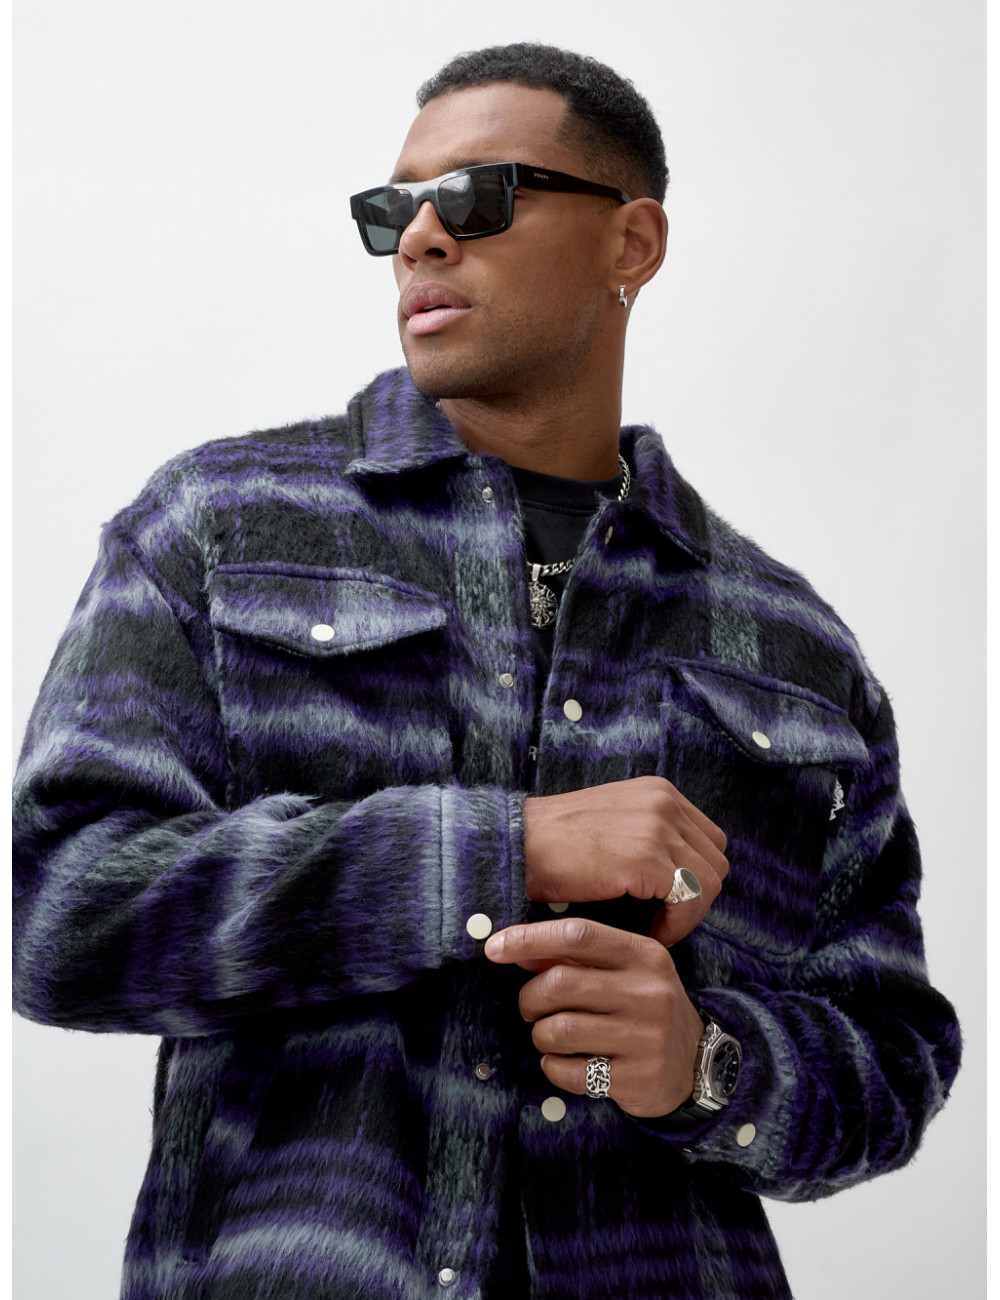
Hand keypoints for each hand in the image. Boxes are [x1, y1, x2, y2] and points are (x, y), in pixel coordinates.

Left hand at [484, 916, 704, 1117]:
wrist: (695, 1064)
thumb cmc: (643, 1009)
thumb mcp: (623, 972)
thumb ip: (576, 959)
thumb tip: (518, 949)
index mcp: (643, 955)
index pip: (578, 935)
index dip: (529, 938)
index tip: (494, 948)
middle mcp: (648, 991)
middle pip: (560, 983)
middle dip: (530, 998)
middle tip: (531, 1008)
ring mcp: (646, 1036)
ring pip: (559, 1029)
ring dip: (540, 1035)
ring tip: (550, 1037)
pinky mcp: (637, 1077)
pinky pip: (569, 1071)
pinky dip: (553, 1067)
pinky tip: (564, 1063)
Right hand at [523, 776, 727, 946]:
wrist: (516, 845)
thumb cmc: (553, 843)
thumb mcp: (612, 822)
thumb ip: (648, 834)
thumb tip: (679, 872)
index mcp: (658, 791)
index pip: (708, 839)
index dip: (694, 876)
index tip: (665, 901)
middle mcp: (665, 801)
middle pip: (716, 861)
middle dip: (696, 896)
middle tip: (661, 918)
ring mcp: (659, 827)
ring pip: (710, 882)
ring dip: (687, 913)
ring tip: (653, 927)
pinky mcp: (648, 857)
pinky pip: (690, 899)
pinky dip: (676, 924)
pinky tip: (647, 932)